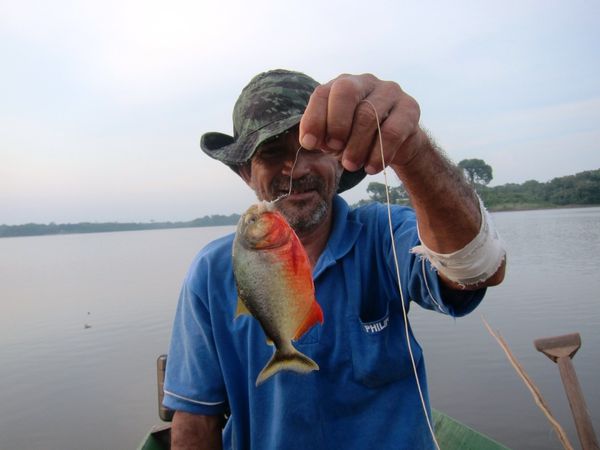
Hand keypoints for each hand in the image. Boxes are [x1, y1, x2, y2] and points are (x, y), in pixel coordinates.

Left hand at [299, 74, 421, 174]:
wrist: (398, 144)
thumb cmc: (358, 138)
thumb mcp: (336, 137)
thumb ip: (322, 136)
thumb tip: (310, 141)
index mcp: (342, 85)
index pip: (322, 93)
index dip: (314, 119)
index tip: (310, 144)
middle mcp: (365, 82)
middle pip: (346, 92)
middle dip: (336, 125)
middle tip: (334, 150)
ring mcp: (389, 92)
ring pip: (368, 115)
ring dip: (356, 146)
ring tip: (351, 165)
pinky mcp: (409, 108)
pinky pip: (392, 131)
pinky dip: (378, 154)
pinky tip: (371, 168)